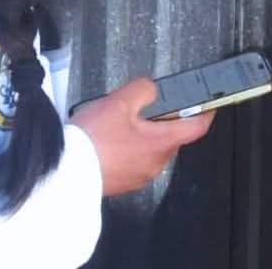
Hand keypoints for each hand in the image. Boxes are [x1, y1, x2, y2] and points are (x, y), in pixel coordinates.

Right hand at [69, 77, 215, 195]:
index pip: (197, 127)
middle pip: (172, 137)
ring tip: (119, 121)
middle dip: (164, 120)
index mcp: (162, 143)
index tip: (208, 103)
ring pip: (151, 148)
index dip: (206, 111)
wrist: (62, 173)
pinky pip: (134, 160)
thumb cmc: (92, 141)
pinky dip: (128, 148)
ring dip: (143, 134)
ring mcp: (139, 176)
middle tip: (146, 105)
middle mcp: (156, 163)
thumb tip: (152, 90)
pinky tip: (108, 139)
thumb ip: (144, 90)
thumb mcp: (120, 102)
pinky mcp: (122, 182)